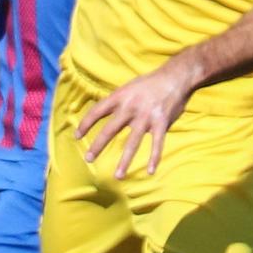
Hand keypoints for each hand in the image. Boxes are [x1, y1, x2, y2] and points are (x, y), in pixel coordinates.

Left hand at [76, 55, 200, 177]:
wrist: (176, 76)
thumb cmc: (150, 83)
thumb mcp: (129, 87)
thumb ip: (119, 101)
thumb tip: (106, 114)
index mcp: (120, 96)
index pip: (97, 111)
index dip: (85, 124)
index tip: (77, 136)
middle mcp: (130, 107)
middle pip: (110, 130)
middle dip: (98, 146)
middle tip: (88, 159)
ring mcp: (146, 116)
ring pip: (133, 142)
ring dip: (125, 161)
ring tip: (118, 176)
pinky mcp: (161, 123)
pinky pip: (157, 144)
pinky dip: (154, 158)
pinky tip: (150, 171)